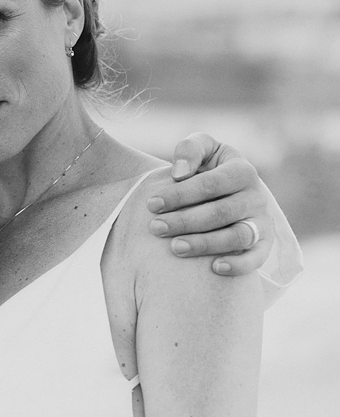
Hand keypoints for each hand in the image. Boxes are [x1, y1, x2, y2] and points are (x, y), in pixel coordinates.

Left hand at [148, 133, 270, 275]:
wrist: (229, 190)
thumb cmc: (206, 167)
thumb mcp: (200, 148)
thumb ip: (190, 150)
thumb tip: (180, 173)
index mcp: (242, 171)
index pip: (211, 184)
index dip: (180, 194)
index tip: (151, 204)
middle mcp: (256, 197)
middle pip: (221, 213)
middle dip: (185, 221)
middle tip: (155, 228)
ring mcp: (262, 222)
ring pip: (238, 237)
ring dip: (205, 244)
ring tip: (175, 247)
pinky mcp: (264, 244)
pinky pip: (257, 258)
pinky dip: (239, 265)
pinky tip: (214, 268)